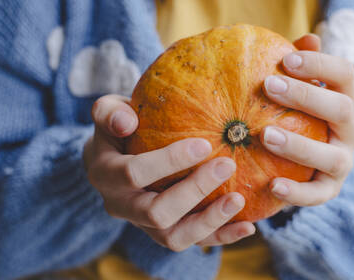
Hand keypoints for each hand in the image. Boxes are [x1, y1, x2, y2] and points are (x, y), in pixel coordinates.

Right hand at [83, 94, 254, 250]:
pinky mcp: (165, 231)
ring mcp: (143, 224)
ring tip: (238, 200)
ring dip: (209, 221)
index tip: (205, 144)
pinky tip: (247, 227)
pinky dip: (220, 237)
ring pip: (174, 237)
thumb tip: (125, 121)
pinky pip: (193, 241)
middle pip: (157, 213)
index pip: (134, 174)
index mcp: (105, 175)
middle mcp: (121, 206)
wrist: (117, 156)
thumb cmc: (120, 127)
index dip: (169, 162)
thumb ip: (109, 113)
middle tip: (227, 165)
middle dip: (194, 191)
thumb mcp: (108, 112)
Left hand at [261, 34, 353, 205]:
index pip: (345, 74)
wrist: (307, 161)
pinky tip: (271, 185)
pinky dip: (297, 193)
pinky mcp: (331, 189)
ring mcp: (344, 161)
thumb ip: (300, 66)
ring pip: (332, 156)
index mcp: (344, 99)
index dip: (319, 64)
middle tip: (269, 85)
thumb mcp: (298, 89)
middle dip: (306, 96)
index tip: (287, 59)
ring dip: (299, 146)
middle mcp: (351, 129)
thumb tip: (308, 38)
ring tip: (264, 136)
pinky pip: (318, 194)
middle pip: (342, 109)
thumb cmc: (296, 114)